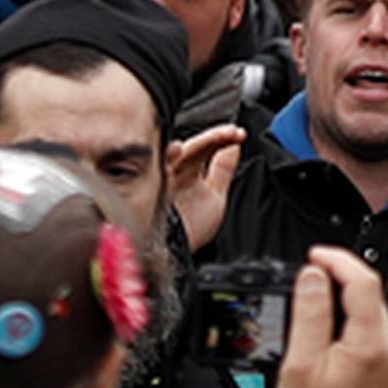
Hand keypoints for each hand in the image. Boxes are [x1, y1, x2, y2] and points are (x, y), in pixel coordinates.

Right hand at [167, 123, 243, 256]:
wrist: (174, 253)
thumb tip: (235, 145)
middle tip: (232, 134)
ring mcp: (161, 176)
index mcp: (191, 170)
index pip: (208, 146)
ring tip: (214, 137)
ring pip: (177, 151)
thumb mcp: (215, 197)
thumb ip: (223, 169)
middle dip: (214, 137)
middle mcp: (176, 170)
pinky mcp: (147, 184)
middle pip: (195, 145)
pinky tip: (177, 151)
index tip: (240, 135)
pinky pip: (155, 166)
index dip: (224, 138)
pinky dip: (166, 158)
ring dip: (197, 143)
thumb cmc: (191, 230)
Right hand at [275, 244, 387, 387]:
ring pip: (374, 316)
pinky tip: (333, 338)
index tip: (315, 256)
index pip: (363, 281)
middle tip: (310, 278)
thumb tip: (314, 275)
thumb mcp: (300, 363)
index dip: (337, 261)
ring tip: (316, 309)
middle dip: (341, 280)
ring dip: (348, 304)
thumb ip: (310, 313)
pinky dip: (356, 327)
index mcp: (371, 345)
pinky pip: (377, 338)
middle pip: (372, 296)